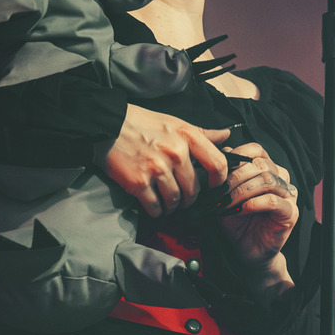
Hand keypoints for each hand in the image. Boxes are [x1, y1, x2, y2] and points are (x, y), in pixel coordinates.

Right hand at [101, 105, 230, 217]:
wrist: (107, 125)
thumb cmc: (143, 123)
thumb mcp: (176, 123)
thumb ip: (202, 133)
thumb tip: (226, 135)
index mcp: (188, 136)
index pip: (217, 164)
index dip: (219, 181)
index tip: (213, 187)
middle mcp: (176, 152)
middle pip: (194, 189)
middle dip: (189, 199)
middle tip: (182, 199)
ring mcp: (157, 168)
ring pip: (174, 200)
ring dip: (172, 207)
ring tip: (167, 204)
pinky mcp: (139, 182)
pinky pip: (154, 207)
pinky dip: (156, 211)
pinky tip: (153, 207)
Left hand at [216, 142, 298, 294]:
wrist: (245, 251)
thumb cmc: (235, 221)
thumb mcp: (224, 194)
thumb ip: (225, 175)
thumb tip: (219, 154)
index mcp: (267, 169)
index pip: (257, 150)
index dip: (238, 155)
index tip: (220, 169)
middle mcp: (281, 178)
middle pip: (262, 164)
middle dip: (236, 176)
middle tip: (218, 190)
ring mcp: (288, 196)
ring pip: (268, 180)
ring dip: (243, 190)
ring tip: (226, 202)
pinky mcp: (290, 213)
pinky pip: (274, 201)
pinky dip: (255, 203)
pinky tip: (242, 209)